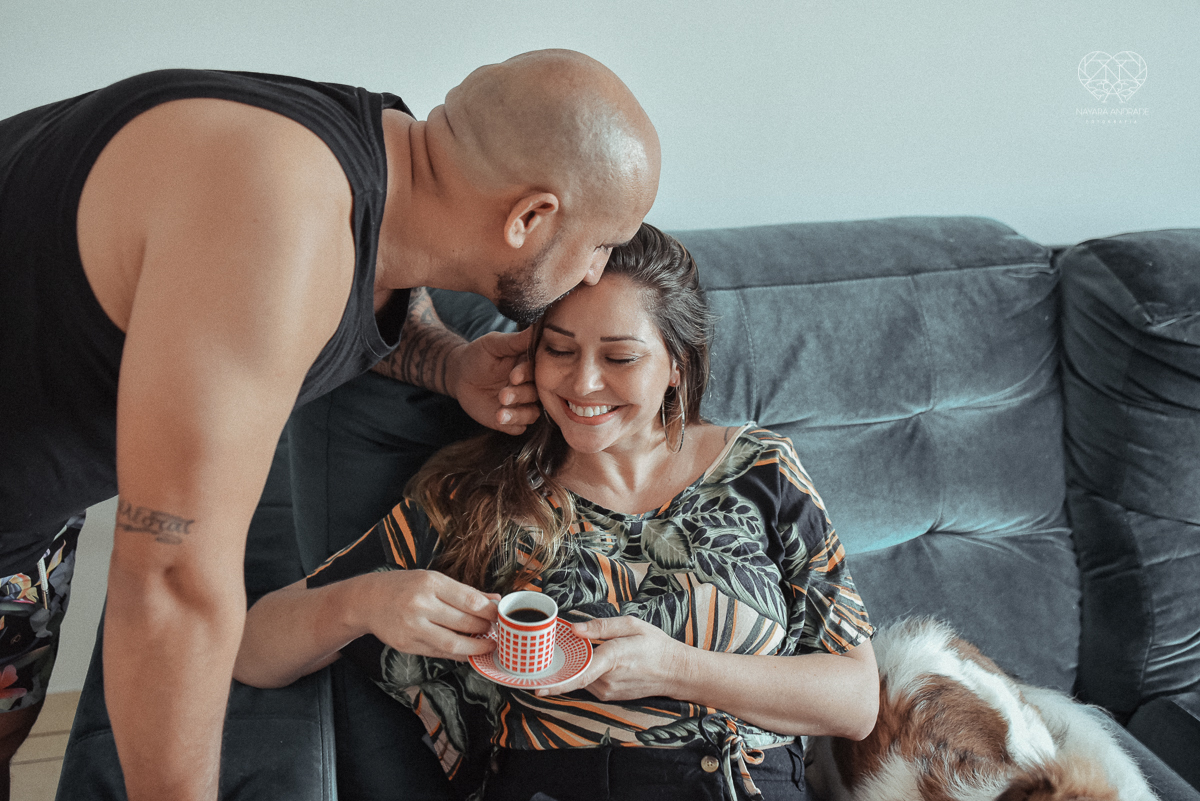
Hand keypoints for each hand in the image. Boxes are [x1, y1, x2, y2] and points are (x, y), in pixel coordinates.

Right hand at [361, 570, 499, 660]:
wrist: (368, 601)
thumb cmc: (405, 587)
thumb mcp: (433, 580)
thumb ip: (464, 591)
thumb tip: (495, 599)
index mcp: (430, 583)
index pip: (469, 600)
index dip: (490, 611)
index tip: (501, 615)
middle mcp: (420, 605)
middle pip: (464, 622)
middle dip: (485, 628)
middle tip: (497, 630)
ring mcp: (412, 627)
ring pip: (453, 643)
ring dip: (476, 647)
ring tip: (488, 645)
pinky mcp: (407, 645)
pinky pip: (439, 653)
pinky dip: (457, 654)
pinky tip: (468, 651)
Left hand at [446, 329, 539, 434]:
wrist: (460, 375)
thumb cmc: (478, 355)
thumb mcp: (495, 344)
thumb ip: (516, 340)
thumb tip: (538, 325)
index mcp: (530, 367)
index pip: (538, 372)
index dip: (527, 374)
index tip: (514, 375)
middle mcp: (530, 386)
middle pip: (536, 395)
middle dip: (520, 395)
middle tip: (503, 395)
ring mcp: (522, 404)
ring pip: (532, 414)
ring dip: (518, 413)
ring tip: (501, 411)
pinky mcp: (511, 420)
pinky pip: (519, 427)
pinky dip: (512, 424)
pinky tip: (500, 418)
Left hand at [537, 616, 686, 698]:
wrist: (675, 671)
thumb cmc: (655, 645)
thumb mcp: (631, 625)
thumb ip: (601, 627)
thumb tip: (575, 629)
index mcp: (613, 658)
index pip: (580, 674)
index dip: (557, 683)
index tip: (538, 687)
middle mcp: (609, 680)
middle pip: (576, 673)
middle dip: (563, 664)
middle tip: (551, 652)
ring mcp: (610, 691)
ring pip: (582, 679)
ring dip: (577, 667)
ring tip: (580, 650)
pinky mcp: (611, 696)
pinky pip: (590, 683)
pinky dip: (586, 673)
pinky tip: (592, 661)